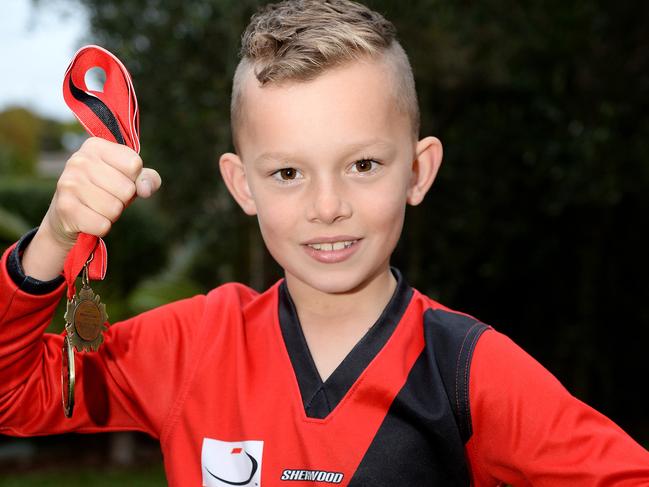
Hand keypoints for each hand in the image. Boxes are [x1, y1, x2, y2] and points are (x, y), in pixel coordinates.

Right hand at [21, 137, 160, 280]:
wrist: (67, 215)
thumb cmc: (105, 191)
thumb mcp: (130, 179)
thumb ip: (148, 179)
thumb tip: (144, 189)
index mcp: (95, 146)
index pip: (134, 164)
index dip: (134, 179)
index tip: (120, 180)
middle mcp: (79, 160)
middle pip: (127, 189)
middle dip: (123, 200)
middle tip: (108, 197)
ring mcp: (69, 183)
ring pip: (115, 209)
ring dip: (112, 215)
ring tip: (98, 207)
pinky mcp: (65, 208)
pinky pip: (102, 225)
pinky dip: (101, 227)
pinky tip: (89, 219)